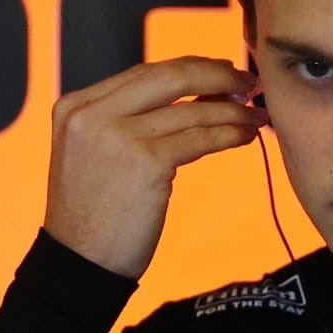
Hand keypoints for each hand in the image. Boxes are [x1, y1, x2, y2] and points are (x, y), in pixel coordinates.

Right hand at [44, 57, 266, 278]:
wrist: (78, 263)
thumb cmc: (93, 216)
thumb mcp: (93, 153)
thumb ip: (125, 121)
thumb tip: (190, 96)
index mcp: (76, 106)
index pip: (144, 73)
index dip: (190, 68)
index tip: (220, 72)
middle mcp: (92, 114)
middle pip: (169, 77)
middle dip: (217, 75)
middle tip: (248, 83)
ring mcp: (118, 136)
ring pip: (191, 111)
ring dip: (232, 112)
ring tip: (256, 117)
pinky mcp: (145, 163)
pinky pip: (200, 139)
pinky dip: (228, 135)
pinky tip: (244, 137)